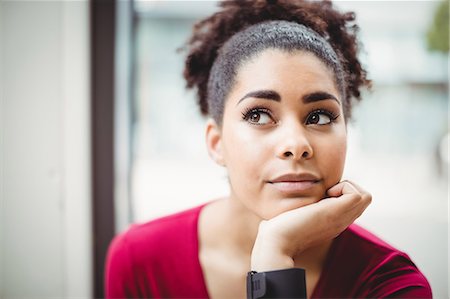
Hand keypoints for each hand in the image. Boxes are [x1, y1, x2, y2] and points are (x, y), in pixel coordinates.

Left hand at [251, 180, 370, 271]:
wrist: (275, 242)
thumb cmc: (275, 232)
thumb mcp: (290, 218)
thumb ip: (292, 212)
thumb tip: (278, 203)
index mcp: (331, 223)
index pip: (350, 205)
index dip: (339, 193)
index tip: (321, 196)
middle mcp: (340, 222)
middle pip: (361, 200)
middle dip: (345, 188)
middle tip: (325, 192)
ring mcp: (341, 219)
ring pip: (365, 196)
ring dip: (347, 187)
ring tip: (327, 193)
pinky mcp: (337, 213)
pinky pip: (360, 194)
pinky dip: (345, 187)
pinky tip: (326, 194)